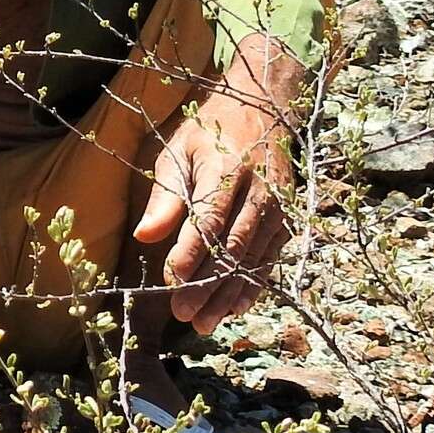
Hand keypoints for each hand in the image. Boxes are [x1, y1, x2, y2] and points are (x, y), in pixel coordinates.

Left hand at [130, 85, 295, 332]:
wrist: (267, 109)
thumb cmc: (211, 132)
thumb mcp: (179, 151)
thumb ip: (165, 196)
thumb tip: (145, 236)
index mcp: (227, 171)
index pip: (208, 221)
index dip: (190, 254)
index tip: (171, 282)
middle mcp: (259, 193)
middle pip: (233, 249)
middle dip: (207, 286)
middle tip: (183, 315)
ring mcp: (278, 209)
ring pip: (253, 261)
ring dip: (228, 295)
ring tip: (204, 323)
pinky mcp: (287, 221)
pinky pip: (269, 260)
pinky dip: (252, 286)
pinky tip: (234, 308)